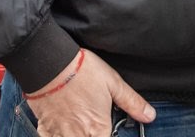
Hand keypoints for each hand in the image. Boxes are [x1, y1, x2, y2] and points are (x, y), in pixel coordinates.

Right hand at [25, 50, 154, 136]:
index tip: (106, 131)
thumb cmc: (83, 71)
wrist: (51, 66)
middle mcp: (78, 136)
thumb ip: (132, 102)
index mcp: (98, 127)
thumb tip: (150, 115)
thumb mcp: (113, 83)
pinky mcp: (44, 130)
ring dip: (77, 136)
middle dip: (93, 136)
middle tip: (94, 126)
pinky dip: (58, 136)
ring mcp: (59, 135)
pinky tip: (63, 127)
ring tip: (82, 125)